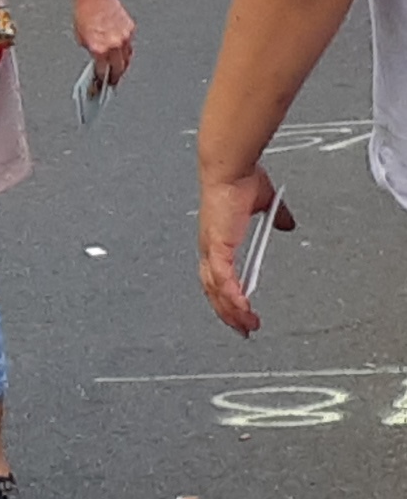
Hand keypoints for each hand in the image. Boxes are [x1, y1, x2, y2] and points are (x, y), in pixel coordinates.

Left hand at [72, 0, 132, 85]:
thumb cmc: (84, 12)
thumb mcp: (80, 36)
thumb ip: (90, 49)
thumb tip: (96, 58)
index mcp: (99, 48)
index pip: (103, 72)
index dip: (102, 80)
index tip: (101, 85)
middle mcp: (113, 44)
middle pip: (119, 68)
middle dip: (115, 77)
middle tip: (112, 82)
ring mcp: (124, 37)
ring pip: (127, 58)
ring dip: (123, 65)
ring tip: (118, 70)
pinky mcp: (130, 29)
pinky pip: (129, 44)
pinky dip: (125, 49)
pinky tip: (120, 52)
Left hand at [198, 164, 293, 335]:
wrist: (229, 170)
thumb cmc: (239, 180)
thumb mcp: (264, 203)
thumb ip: (277, 215)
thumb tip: (287, 224)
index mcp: (218, 238)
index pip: (217, 274)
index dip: (225, 293)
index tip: (237, 308)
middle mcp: (210, 247)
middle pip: (213, 289)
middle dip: (227, 312)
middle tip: (242, 328)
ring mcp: (211, 248)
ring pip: (216, 290)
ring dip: (231, 311)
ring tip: (247, 326)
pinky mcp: (218, 247)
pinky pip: (224, 280)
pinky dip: (232, 297)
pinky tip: (242, 310)